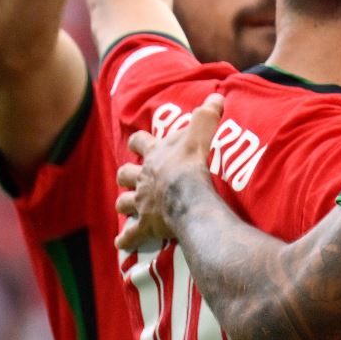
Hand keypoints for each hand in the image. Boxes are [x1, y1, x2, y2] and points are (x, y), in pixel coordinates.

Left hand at [115, 93, 221, 251]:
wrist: (188, 196)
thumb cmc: (192, 165)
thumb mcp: (200, 134)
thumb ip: (206, 116)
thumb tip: (217, 96)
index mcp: (154, 157)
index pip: (140, 142)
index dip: (139, 142)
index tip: (139, 142)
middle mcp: (143, 179)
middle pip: (124, 175)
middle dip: (126, 176)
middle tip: (132, 178)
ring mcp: (142, 203)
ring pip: (123, 204)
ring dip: (126, 205)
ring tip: (130, 209)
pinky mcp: (146, 225)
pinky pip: (131, 236)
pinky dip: (127, 240)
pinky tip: (124, 243)